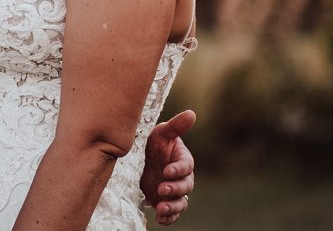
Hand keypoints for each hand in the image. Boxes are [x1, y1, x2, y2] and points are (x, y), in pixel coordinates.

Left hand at [141, 109, 195, 224]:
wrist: (140, 161)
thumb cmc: (152, 144)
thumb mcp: (161, 133)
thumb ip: (176, 126)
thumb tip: (192, 113)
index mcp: (183, 160)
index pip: (186, 166)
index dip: (178, 169)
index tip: (167, 171)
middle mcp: (181, 178)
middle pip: (186, 187)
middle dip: (175, 189)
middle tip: (161, 188)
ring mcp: (174, 192)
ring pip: (181, 203)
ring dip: (173, 207)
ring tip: (161, 208)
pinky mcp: (165, 203)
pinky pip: (172, 215)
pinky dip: (168, 219)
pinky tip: (159, 218)